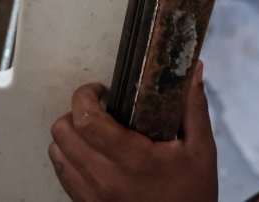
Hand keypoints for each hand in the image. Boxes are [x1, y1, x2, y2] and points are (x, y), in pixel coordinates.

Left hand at [48, 63, 217, 201]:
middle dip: (75, 112)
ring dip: (70, 136)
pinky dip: (68, 158)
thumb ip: (194, 107)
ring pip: (57, 152)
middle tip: (97, 109)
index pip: (85, 118)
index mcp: (131, 159)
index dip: (85, 95)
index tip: (99, 90)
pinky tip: (90, 154)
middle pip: (63, 131)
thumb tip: (193, 69)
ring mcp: (92, 195)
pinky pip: (62, 174)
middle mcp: (104, 178)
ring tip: (93, 132)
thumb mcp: (201, 150)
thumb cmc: (192, 195)